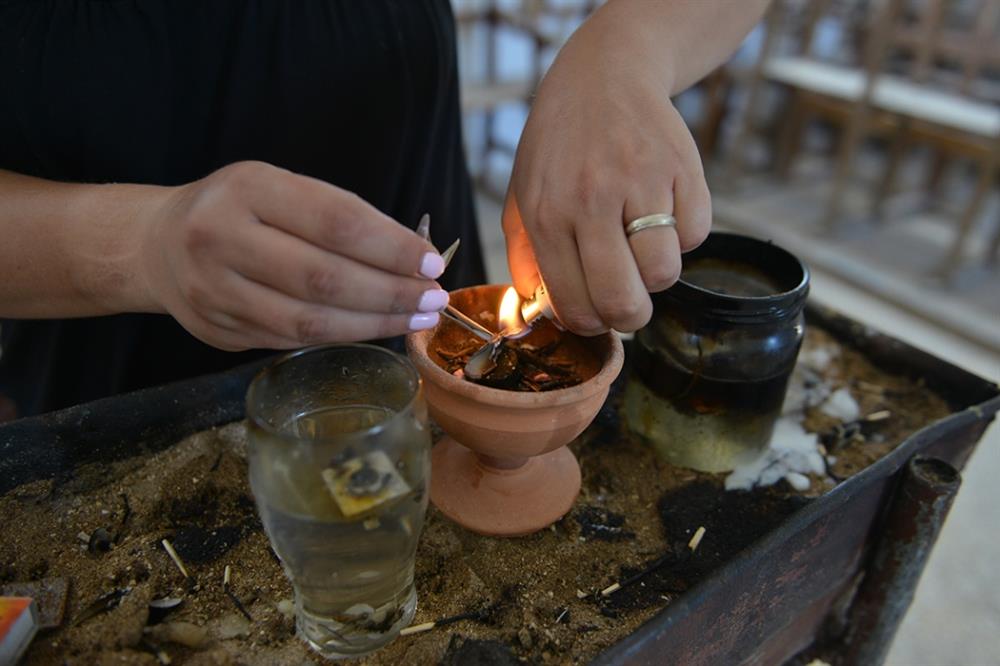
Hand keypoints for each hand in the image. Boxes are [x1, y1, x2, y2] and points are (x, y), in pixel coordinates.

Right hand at [137, 161, 446, 350]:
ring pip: (309, 321)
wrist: (157, 244)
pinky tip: (374, 328)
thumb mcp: (280, 188)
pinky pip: (290, 341)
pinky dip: (341, 337)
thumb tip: (416, 258)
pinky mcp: (216, 330)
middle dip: (391, 293)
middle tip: (434, 300)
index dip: (391, 247)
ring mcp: (214, 290)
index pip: (335, 221)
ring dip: (373, 324)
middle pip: (324, 278)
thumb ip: (339, 217)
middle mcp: (222, 237)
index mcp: (247, 188)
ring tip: (416, 319)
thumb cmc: (239, 209)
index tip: (432, 263)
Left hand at [503, 14, 710, 334]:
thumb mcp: (522, 196)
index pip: (575, 306)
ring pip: (665, 274)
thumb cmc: (559, 146)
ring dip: (658, 274)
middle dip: (630, 317)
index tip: (596, 315)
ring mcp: (641, 182)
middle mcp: (592, 200)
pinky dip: (684, 235)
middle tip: (628, 303)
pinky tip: (663, 211)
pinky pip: (696, 236)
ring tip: (643, 249)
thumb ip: (526, 258)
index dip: (591, 324)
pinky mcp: (683, 168)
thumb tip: (544, 312)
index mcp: (548, 215)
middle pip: (624, 301)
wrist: (604, 74)